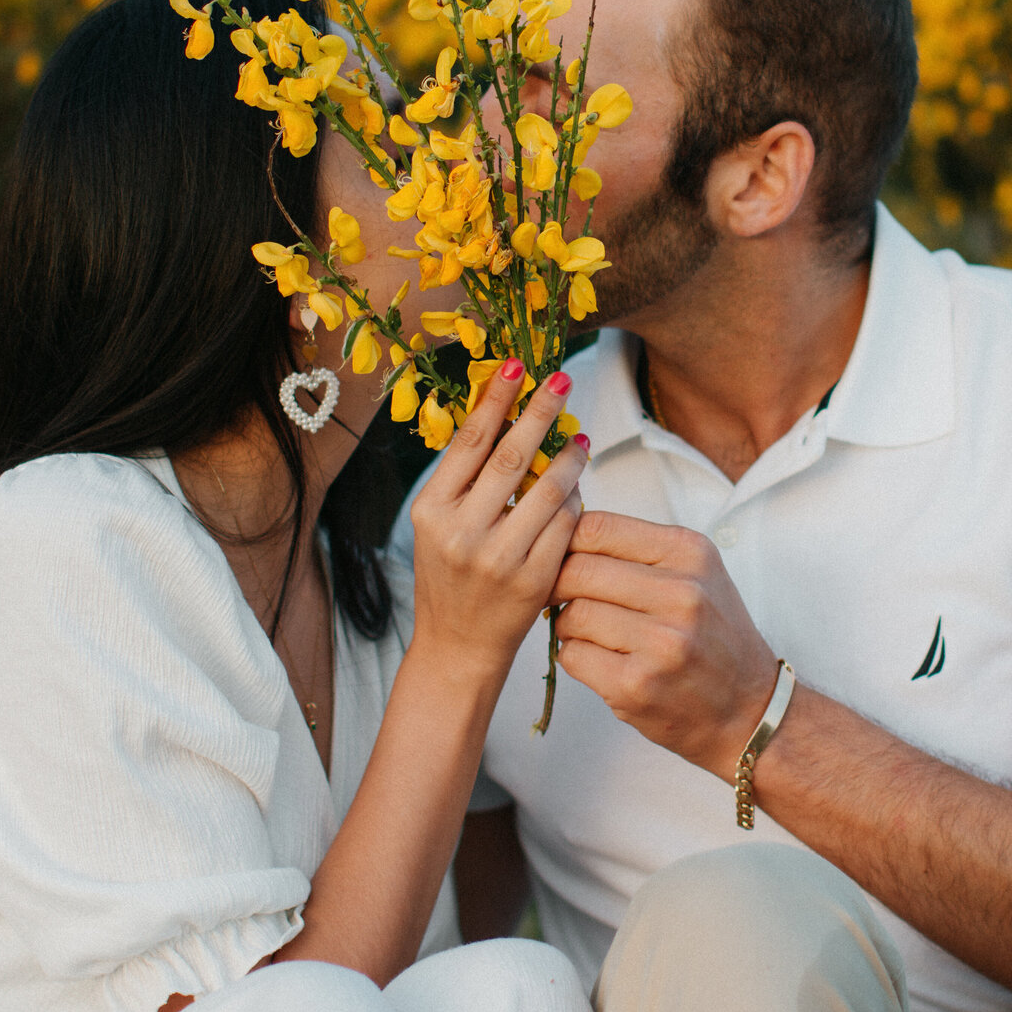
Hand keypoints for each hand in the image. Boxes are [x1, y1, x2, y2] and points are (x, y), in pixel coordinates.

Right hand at [409, 362, 586, 685]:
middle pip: (509, 456)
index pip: (468, 441)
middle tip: (561, 379)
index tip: (515, 364)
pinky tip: (577, 486)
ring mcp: (497, 558)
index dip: (495, 398)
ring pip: (547, 489)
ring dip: (569, 456)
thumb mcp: (438, 526)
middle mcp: (459, 531)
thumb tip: (501, 415)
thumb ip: (464, 480)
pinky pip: (565, 526)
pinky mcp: (532, 580)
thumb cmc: (450, 578)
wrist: (456, 648)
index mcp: (431, 510)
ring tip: (580, 436)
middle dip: (538, 411)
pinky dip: (574, 500)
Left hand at [553, 511, 775, 777]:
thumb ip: (636, 549)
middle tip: (558, 596)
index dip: (565, 542)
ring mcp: (661, 642)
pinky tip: (602, 661)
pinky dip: (575, 657)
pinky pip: (572, 655)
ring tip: (591, 632)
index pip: (597, 527)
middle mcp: (681, 593)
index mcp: (690, 552)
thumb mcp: (694, 574)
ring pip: (571, 614)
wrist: (748, 709)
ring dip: (567, 624)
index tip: (562, 558)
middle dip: (557, 584)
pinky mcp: (637, 685)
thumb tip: (559, 535)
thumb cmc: (711, 635)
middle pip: (577, 570)